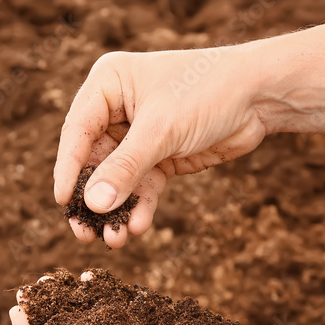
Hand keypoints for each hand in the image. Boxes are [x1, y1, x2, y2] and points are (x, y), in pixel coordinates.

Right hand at [55, 48, 267, 247]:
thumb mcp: (161, 130)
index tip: (62, 202)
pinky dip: (140, 207)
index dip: (68, 168)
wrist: (261, 95)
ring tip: (113, 240)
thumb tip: (93, 204)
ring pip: (116, 179)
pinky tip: (139, 228)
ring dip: (115, 211)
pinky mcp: (159, 155)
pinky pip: (141, 186)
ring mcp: (137, 134)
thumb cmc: (208, 91)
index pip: (77, 131)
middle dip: (92, 199)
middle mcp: (116, 109)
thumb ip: (125, 168)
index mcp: (107, 84)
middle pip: (92, 161)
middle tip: (83, 233)